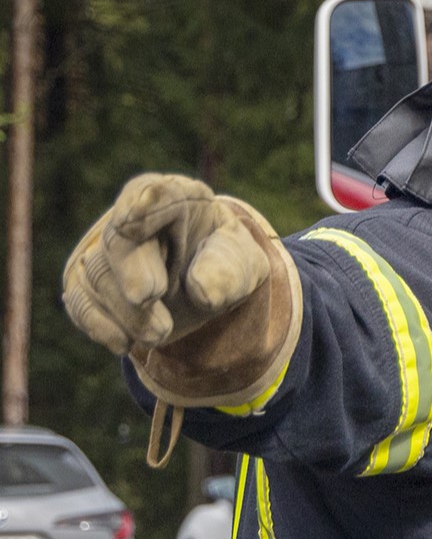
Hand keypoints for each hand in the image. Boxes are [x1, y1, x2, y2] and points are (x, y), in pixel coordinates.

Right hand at [63, 174, 284, 354]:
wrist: (204, 287)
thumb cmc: (225, 262)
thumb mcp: (244, 262)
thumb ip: (229, 269)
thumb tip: (202, 291)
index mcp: (174, 198)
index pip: (154, 195)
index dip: (141, 208)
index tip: (131, 221)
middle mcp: (131, 219)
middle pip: (118, 241)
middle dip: (132, 273)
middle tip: (149, 297)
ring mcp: (104, 252)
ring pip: (98, 277)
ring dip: (128, 312)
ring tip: (160, 333)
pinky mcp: (88, 285)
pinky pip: (80, 302)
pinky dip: (99, 325)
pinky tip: (123, 343)